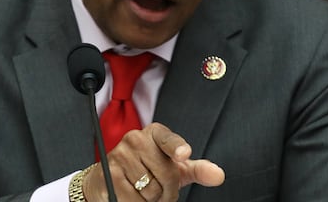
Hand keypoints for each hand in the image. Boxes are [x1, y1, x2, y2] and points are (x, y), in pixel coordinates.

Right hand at [83, 122, 223, 200]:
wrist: (111, 178)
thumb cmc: (149, 170)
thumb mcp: (175, 168)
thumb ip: (198, 170)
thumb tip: (219, 175)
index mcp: (156, 133)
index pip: (168, 139)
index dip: (177, 147)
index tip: (184, 154)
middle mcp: (136, 139)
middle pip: (166, 175)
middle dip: (167, 192)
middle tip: (160, 191)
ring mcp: (120, 155)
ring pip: (150, 191)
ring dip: (152, 201)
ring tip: (144, 192)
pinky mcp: (108, 174)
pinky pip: (133, 200)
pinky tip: (131, 196)